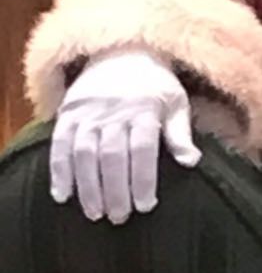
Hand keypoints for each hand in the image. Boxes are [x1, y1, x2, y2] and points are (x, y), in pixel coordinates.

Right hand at [49, 49, 201, 223]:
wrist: (121, 54)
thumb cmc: (156, 85)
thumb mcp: (176, 102)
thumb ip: (181, 133)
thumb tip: (192, 161)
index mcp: (145, 109)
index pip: (143, 149)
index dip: (143, 179)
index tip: (146, 205)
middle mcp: (114, 111)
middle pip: (112, 155)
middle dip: (115, 190)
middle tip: (119, 218)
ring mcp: (87, 113)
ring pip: (84, 153)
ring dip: (87, 187)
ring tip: (95, 214)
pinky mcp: (66, 114)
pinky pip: (58, 145)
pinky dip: (58, 171)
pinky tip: (62, 196)